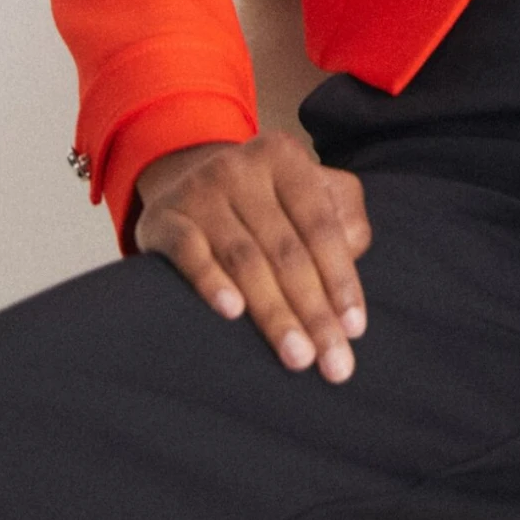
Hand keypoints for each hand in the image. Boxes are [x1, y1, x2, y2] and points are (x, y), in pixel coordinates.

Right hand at [134, 133, 371, 381]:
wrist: (185, 183)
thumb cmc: (267, 202)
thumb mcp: (310, 192)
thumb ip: (344, 217)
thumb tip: (351, 257)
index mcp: (285, 157)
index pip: (320, 224)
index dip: (340, 278)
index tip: (355, 330)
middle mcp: (241, 167)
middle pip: (286, 249)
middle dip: (313, 310)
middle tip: (333, 363)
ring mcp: (200, 190)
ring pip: (244, 259)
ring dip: (274, 313)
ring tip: (298, 357)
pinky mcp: (163, 218)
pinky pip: (189, 253)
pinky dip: (210, 282)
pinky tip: (232, 313)